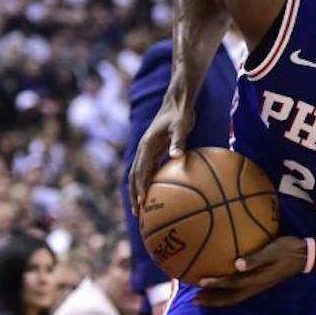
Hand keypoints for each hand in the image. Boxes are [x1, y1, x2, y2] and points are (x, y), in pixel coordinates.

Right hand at [129, 97, 192, 211]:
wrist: (177, 102)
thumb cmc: (180, 114)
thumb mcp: (181, 126)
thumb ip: (178, 142)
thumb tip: (177, 156)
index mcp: (146, 145)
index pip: (140, 171)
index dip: (140, 187)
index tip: (141, 202)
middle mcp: (144, 150)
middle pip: (134, 176)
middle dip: (134, 194)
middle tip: (137, 212)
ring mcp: (148, 151)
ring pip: (139, 175)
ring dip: (139, 191)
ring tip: (142, 208)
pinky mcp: (155, 151)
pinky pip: (149, 170)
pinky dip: (149, 183)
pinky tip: (156, 194)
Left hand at [196, 237, 307, 307]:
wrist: (304, 256)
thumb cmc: (287, 250)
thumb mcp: (272, 251)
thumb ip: (256, 258)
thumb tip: (237, 264)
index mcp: (257, 279)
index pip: (232, 284)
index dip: (216, 284)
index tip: (200, 282)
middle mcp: (255, 286)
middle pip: (230, 299)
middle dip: (212, 301)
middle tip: (194, 301)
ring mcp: (257, 286)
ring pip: (233, 298)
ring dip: (217, 299)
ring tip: (201, 298)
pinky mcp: (258, 283)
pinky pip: (238, 292)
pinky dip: (225, 293)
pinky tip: (218, 288)